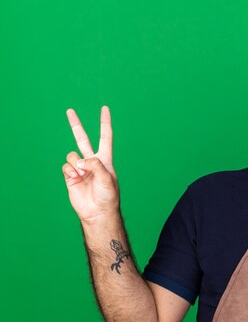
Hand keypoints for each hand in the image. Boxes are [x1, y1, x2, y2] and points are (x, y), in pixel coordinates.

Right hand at [62, 106, 118, 222]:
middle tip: (70, 110)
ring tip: (82, 174)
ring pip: (72, 155)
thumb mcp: (107, 178)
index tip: (105, 109)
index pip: (105, 137)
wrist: (97, 212)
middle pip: (82, 139)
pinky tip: (76, 178)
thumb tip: (80, 161)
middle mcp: (91, 161)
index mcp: (105, 159)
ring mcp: (80, 168)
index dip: (105, 123)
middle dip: (76, 125)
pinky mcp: (70, 176)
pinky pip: (66, 166)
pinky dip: (70, 170)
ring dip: (76, 164)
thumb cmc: (107, 196)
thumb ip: (95, 165)